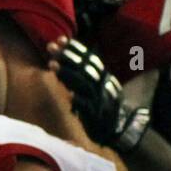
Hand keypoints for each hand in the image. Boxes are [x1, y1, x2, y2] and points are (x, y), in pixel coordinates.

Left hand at [48, 37, 149, 151]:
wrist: (120, 132)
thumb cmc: (105, 109)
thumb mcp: (99, 89)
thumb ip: (86, 76)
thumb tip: (69, 60)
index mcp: (104, 78)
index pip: (89, 59)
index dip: (76, 49)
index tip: (61, 39)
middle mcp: (103, 87)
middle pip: (85, 68)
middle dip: (68, 56)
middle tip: (51, 47)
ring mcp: (100, 101)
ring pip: (84, 84)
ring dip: (68, 73)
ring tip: (52, 64)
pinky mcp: (96, 117)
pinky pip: (87, 107)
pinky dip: (78, 100)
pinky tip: (67, 95)